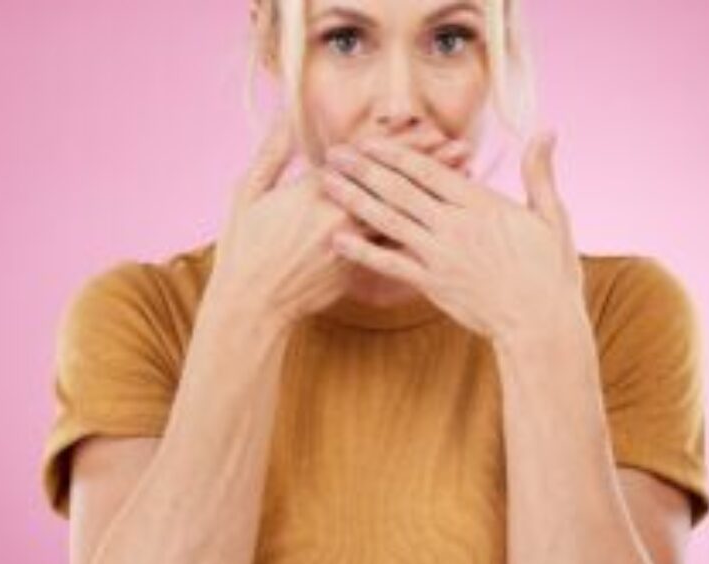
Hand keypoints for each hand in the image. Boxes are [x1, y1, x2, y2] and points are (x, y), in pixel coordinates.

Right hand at [209, 114, 475, 328]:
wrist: (250, 301)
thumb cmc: (245, 247)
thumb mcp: (248, 192)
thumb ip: (272, 153)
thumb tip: (284, 116)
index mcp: (312, 191)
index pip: (365, 158)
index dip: (399, 142)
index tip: (429, 129)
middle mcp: (336, 215)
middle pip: (391, 183)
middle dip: (429, 164)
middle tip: (462, 149)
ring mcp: (348, 244)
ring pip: (399, 214)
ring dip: (431, 198)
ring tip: (463, 185)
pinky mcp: (353, 269)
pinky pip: (389, 251)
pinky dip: (417, 233)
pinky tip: (441, 226)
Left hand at [319, 132, 585, 338]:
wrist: (541, 323)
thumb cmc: (550, 271)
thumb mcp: (552, 216)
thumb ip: (539, 172)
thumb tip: (547, 129)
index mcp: (482, 204)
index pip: (430, 170)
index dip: (395, 152)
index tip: (369, 140)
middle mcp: (455, 225)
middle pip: (400, 189)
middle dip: (364, 168)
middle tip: (333, 152)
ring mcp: (441, 255)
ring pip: (389, 220)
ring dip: (355, 199)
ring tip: (326, 184)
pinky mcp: (432, 284)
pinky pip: (390, 264)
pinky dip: (362, 252)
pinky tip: (336, 240)